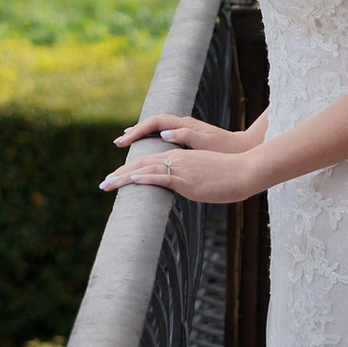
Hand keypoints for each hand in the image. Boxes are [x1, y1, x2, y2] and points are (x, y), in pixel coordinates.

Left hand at [100, 141, 260, 209]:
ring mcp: (181, 168)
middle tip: (102, 184)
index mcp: (178, 158)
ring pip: (146, 170)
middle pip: (141, 164)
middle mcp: (176, 159)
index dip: (129, 171)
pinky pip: (163, 177)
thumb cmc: (227, 175)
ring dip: (124, 178)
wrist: (244, 171)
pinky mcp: (188, 179)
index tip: (115, 179)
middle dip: (120, 175)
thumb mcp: (202, 177)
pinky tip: (133, 181)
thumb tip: (179, 188)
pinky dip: (146, 178)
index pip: (148, 163)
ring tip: (107, 184)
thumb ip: (187, 180)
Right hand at [112, 111, 237, 150]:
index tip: (124, 139)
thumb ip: (187, 136)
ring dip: (141, 135)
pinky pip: (163, 137)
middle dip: (135, 132)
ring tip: (126, 142)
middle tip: (118, 143)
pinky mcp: (188, 139)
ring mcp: (185, 131)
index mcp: (185, 125)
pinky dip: (151, 140)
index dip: (138, 130)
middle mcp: (183, 125)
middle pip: (152, 124)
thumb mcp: (207, 143)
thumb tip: (165, 133)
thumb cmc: (226, 148)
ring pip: (157, 129)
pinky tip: (146, 149)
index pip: (155, 122)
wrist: (243, 149)